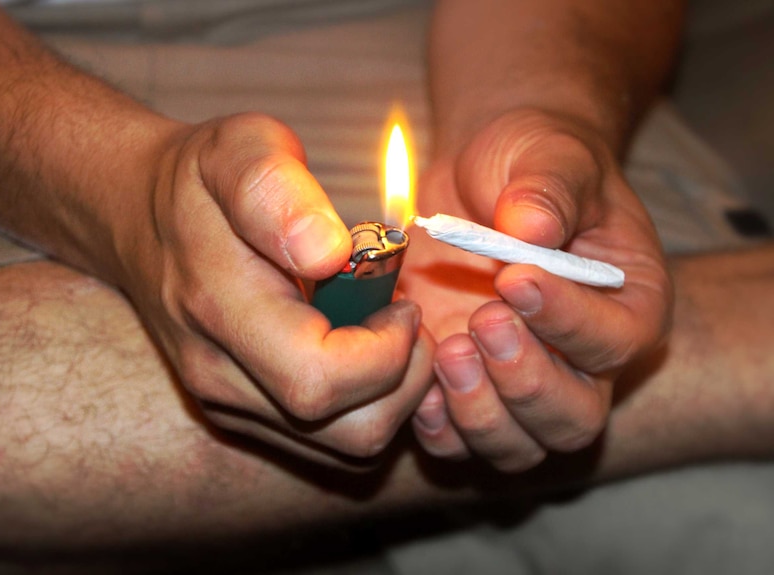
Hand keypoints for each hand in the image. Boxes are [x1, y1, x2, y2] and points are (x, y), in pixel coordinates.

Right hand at [115, 113, 434, 465]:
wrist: (142, 217)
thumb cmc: (202, 180)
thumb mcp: (238, 149)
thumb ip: (275, 190)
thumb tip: (328, 253)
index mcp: (217, 307)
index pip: (319, 379)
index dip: (386, 350)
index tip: (400, 297)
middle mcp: (217, 375)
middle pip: (349, 431)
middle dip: (405, 377)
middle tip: (403, 315)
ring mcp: (227, 404)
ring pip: (348, 446)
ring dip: (392, 395)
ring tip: (384, 332)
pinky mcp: (240, 415)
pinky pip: (330, 442)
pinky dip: (366, 405)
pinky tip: (359, 352)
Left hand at [401, 108, 672, 470]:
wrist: (483, 177)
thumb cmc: (533, 163)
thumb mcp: (549, 156)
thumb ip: (549, 189)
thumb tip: (530, 226)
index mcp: (627, 306)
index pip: (613, 340)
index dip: (566, 320)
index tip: (515, 279)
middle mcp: (580, 362)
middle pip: (572, 419)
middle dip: (525, 384)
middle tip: (482, 322)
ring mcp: (519, 382)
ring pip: (517, 446)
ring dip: (478, 413)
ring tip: (446, 349)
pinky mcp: (465, 388)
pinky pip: (457, 440)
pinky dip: (435, 426)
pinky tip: (413, 380)